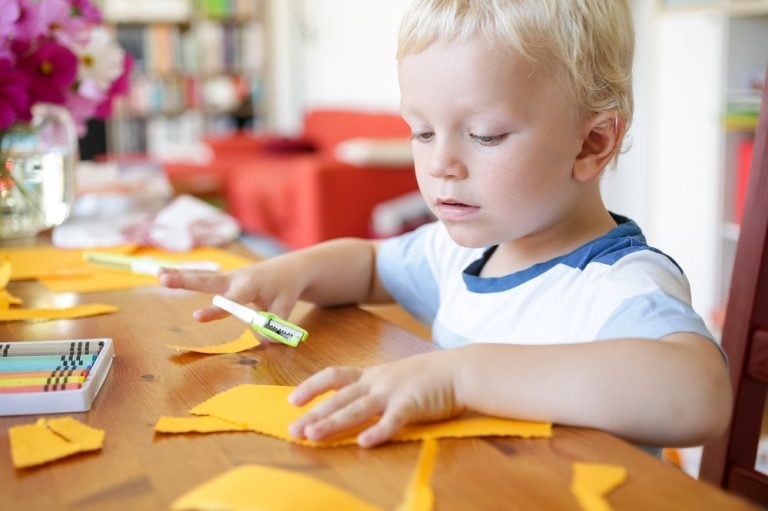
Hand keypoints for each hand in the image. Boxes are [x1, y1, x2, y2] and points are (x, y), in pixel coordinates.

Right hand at [158, 258, 302, 321]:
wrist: (289, 268)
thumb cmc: (286, 289)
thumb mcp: (285, 308)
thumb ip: (274, 325)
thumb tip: (261, 341)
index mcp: (251, 285)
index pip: (232, 300)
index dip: (216, 309)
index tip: (197, 317)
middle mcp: (236, 279)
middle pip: (208, 281)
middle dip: (186, 281)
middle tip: (163, 280)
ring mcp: (228, 278)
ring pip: (202, 277)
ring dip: (180, 275)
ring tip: (158, 274)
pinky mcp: (224, 280)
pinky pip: (203, 279)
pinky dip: (184, 275)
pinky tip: (162, 273)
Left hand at [288, 350, 464, 446]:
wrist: (460, 370)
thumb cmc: (430, 377)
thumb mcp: (396, 377)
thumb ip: (376, 389)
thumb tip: (355, 404)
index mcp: (372, 374)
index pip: (334, 376)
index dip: (312, 387)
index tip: (292, 400)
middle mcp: (377, 382)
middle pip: (339, 398)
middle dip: (314, 414)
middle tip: (293, 430)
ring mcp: (393, 392)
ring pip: (356, 409)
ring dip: (332, 423)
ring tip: (312, 436)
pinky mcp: (411, 405)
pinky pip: (391, 420)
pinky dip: (378, 431)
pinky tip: (364, 443)